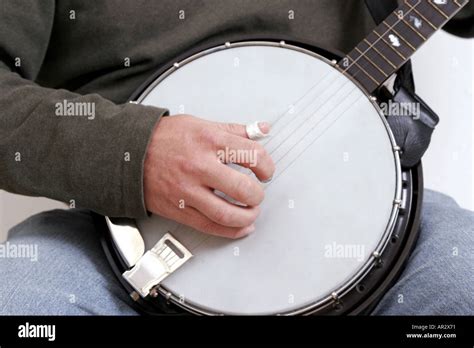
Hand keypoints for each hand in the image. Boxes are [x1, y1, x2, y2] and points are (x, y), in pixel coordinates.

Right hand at [144, 115, 274, 238]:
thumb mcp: (201, 124)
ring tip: (251, 211)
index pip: (252, 155)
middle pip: (243, 189)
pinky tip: (241, 227)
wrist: (128, 153)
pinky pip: (210, 226)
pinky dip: (231, 231)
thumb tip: (261, 129)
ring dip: (248, 217)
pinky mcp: (180, 209)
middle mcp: (199, 166)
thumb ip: (234, 130)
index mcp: (209, 141)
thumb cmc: (164, 138)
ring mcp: (188, 190)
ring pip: (228, 214)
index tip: (265, 171)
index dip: (267, 166)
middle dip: (258, 195)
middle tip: (258, 193)